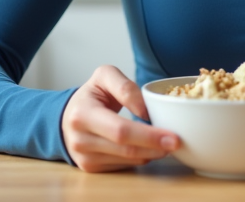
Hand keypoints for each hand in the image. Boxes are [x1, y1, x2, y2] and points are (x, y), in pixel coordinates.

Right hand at [61, 65, 179, 172]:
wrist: (68, 116)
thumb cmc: (91, 95)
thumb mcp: (104, 77)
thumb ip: (125, 87)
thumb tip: (145, 111)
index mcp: (82, 114)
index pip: (120, 130)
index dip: (148, 135)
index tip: (172, 135)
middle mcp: (80, 140)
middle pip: (126, 149)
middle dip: (155, 146)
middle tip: (177, 142)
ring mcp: (84, 158)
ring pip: (128, 160)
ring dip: (151, 153)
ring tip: (166, 143)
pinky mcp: (90, 168)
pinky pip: (123, 166)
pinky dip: (140, 157)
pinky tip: (148, 147)